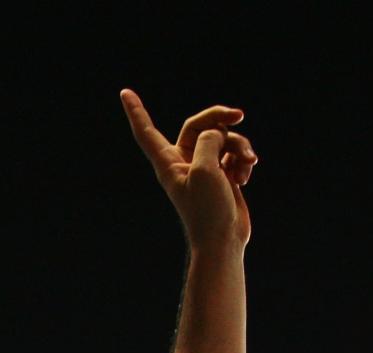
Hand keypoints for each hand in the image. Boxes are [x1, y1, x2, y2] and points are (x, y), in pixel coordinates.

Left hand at [120, 90, 254, 248]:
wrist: (224, 240)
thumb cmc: (208, 210)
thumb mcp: (206, 168)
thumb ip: (209, 140)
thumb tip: (219, 133)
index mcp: (168, 162)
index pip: (147, 132)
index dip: (136, 112)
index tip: (124, 92)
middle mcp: (184, 163)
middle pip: (200, 125)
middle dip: (221, 118)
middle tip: (238, 115)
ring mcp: (204, 169)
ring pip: (224, 139)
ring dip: (239, 146)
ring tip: (247, 164)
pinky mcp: (222, 176)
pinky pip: (234, 155)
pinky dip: (243, 161)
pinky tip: (246, 176)